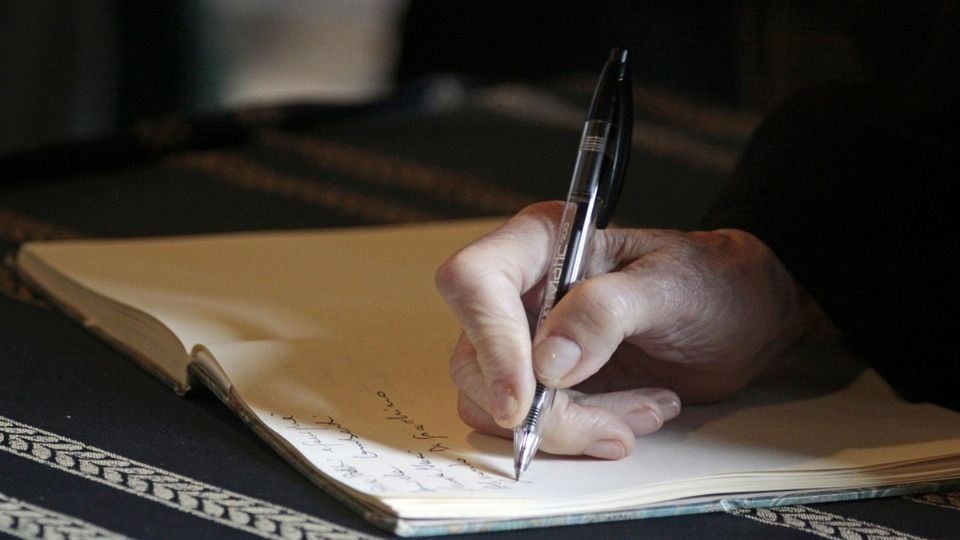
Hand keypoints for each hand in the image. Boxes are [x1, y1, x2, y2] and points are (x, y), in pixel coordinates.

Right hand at [435, 202, 820, 458]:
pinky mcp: (543, 384)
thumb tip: (548, 361)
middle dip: (541, 409)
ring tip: (640, 412)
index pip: (474, 283)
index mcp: (541, 244)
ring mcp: (526, 341)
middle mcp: (521, 292)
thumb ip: (607, 312)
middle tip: (612, 427)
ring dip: (568, 428)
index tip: (527, 397)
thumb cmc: (710, 281)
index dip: (490, 342)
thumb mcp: (670, 287)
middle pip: (475, 360)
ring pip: (495, 404)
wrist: (739, 317)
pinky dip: (579, 436)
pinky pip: (529, 426)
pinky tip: (632, 417)